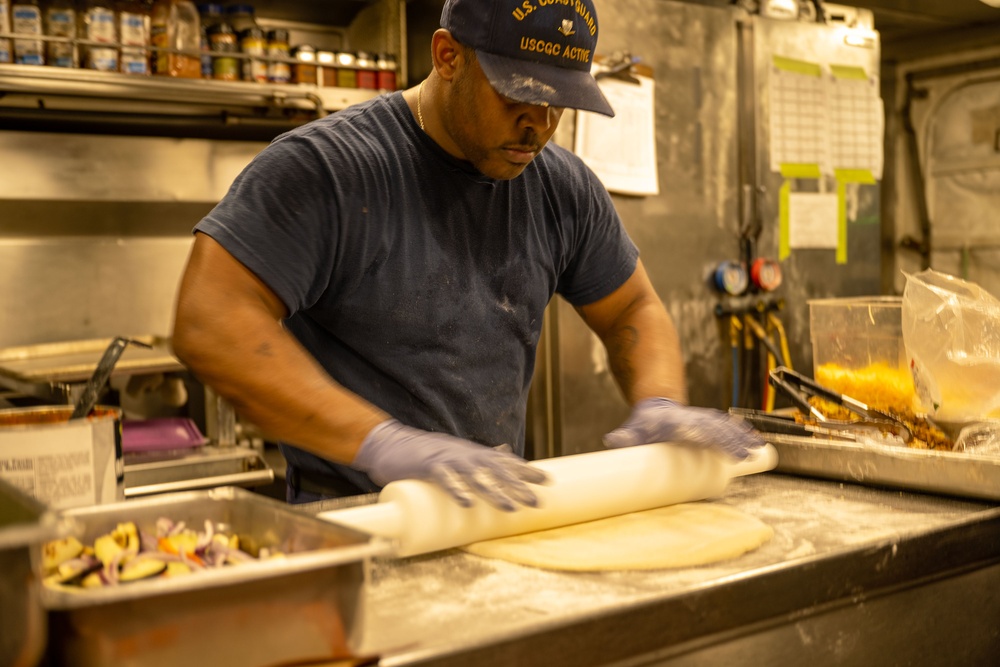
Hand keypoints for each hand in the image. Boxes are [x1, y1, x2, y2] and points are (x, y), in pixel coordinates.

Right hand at [352, 420, 548, 510]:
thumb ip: (480, 455)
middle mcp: (465, 454)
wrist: (391, 443)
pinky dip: (456, 490)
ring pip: (476, 476)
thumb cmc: (426, 452)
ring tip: (510, 508)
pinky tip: (467, 504)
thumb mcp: (457, 451)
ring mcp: (447, 459)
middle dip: (518, 486)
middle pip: (497, 471)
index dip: (526, 470)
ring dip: (494, 492)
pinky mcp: (428, 466)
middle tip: (537, 502)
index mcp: (473, 453)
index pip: (505, 462)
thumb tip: (506, 452)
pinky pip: (445, 479)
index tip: (548, 481)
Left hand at [603, 398, 765, 459]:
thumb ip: (624, 437)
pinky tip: (755, 441)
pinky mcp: (709, 423)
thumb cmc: (645, 424)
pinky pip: (729, 427)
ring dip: (741, 437)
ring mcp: (702, 421)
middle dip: (729, 440)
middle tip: (745, 454)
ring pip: (725, 427)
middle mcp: (691, 420)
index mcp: (674, 423)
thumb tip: (612, 440)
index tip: (711, 442)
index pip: (690, 428)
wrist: (655, 406)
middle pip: (713, 429)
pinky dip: (742, 432)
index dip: (701, 434)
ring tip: (757, 447)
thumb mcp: (634, 429)